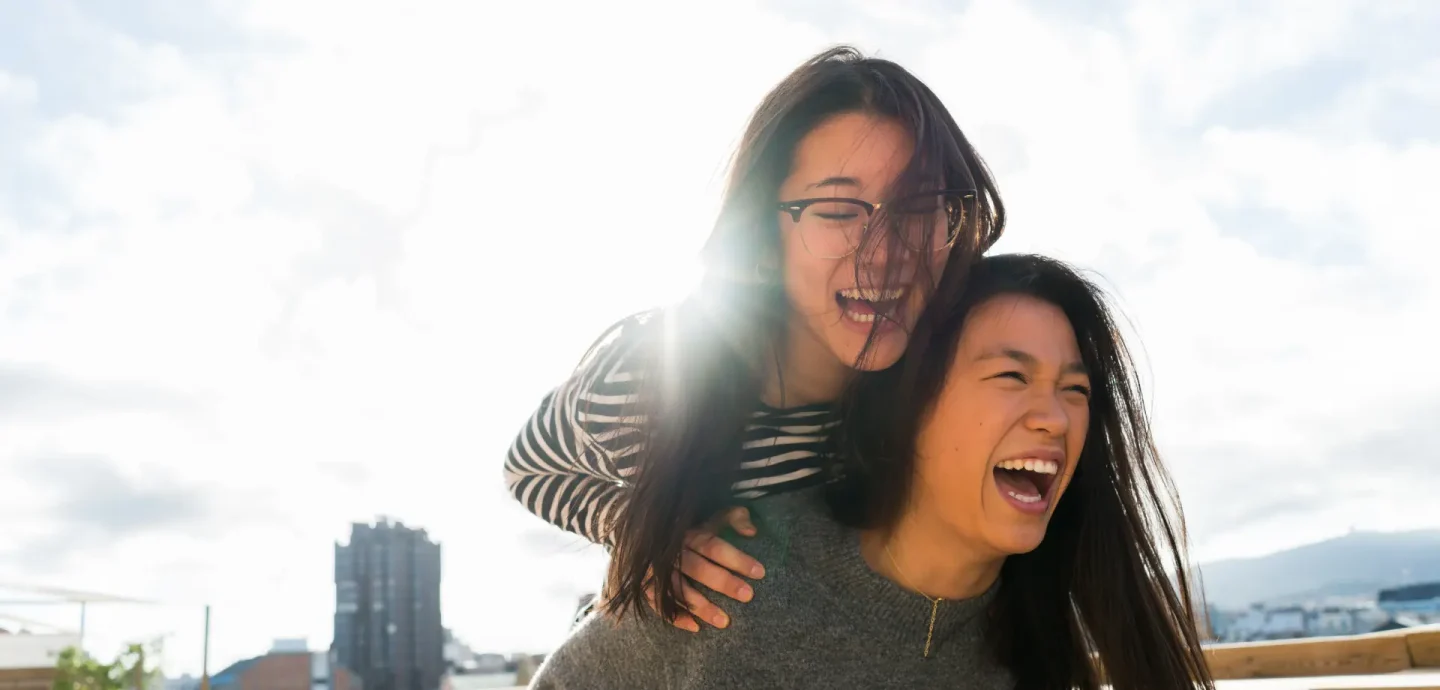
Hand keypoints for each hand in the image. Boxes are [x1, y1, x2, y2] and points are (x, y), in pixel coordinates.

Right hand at [646, 506, 765, 632]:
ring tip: (725, 622)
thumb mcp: (709, 517)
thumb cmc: (686, 528)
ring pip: (678, 590)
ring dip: (701, 607)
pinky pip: (658, 604)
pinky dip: (675, 617)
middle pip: (698, 568)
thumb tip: (752, 532)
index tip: (760, 572)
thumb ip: (732, 518)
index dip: (736, 559)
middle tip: (748, 595)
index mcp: (688, 533)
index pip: (714, 546)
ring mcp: (655, 570)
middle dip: (723, 582)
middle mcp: (671, 552)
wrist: (641, 531)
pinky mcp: (644, 585)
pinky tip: (696, 627)